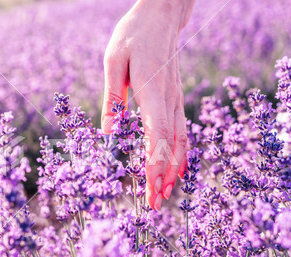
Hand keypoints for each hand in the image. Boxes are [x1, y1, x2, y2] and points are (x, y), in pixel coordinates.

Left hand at [101, 0, 194, 209]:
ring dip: (174, 169)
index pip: (157, 135)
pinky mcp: (175, 98)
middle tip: (155, 203)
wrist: (161, 16)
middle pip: (171, 145)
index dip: (155, 164)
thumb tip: (108, 135)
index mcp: (152, 91)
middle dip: (163, 176)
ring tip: (166, 192)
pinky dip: (181, 153)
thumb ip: (113, 99)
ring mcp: (176, 99)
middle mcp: (169, 99)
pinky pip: (182, 131)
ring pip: (181, 141)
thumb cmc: (133, 36)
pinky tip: (179, 168)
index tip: (151, 188)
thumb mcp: (114, 62)